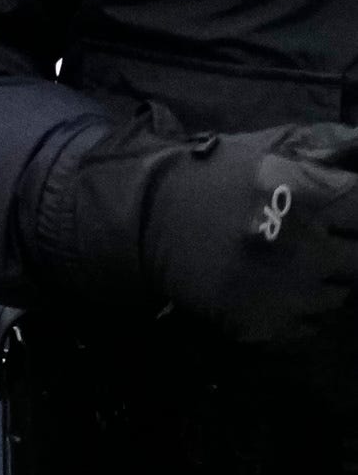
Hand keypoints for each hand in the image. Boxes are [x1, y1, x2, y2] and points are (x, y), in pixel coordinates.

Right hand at [136, 126, 357, 344]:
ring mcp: (282, 291)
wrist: (138, 221)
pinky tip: (270, 291)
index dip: (355, 212)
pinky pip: (306, 326)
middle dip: (340, 249)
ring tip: (287, 268)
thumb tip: (357, 149)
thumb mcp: (263, 151)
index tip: (342, 216)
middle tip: (313, 243)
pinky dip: (295, 311)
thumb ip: (320, 151)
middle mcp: (301, 246)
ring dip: (318, 282)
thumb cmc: (206, 179)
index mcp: (305, 194)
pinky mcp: (260, 323)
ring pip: (335, 296)